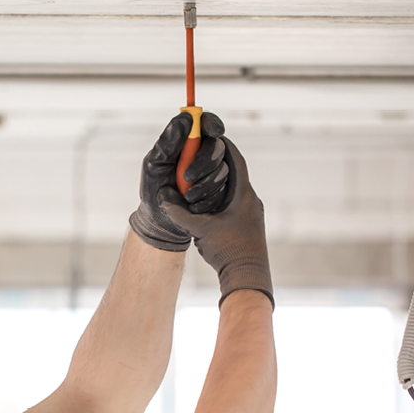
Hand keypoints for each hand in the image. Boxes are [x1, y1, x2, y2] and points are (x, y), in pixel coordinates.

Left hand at [129, 113, 230, 250]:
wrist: (160, 221)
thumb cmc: (154, 188)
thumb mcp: (155, 164)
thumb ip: (169, 141)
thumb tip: (186, 118)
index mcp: (187, 142)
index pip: (206, 124)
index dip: (213, 124)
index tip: (214, 131)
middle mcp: (203, 154)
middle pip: (218, 147)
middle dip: (205, 162)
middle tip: (187, 176)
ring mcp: (213, 172)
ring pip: (223, 171)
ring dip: (205, 185)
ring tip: (187, 196)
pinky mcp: (220, 191)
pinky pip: (224, 191)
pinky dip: (208, 199)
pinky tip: (195, 206)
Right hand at [158, 137, 273, 306]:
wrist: (247, 277)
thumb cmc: (227, 252)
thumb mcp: (200, 230)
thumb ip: (180, 213)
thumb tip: (162, 199)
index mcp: (243, 194)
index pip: (235, 159)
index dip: (222, 145)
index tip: (210, 136)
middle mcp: (250, 200)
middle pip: (235, 172)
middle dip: (218, 162)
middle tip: (201, 155)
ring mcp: (251, 213)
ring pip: (235, 188)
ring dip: (219, 181)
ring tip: (202, 177)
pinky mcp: (249, 224)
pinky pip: (234, 202)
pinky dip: (221, 197)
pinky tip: (208, 203)